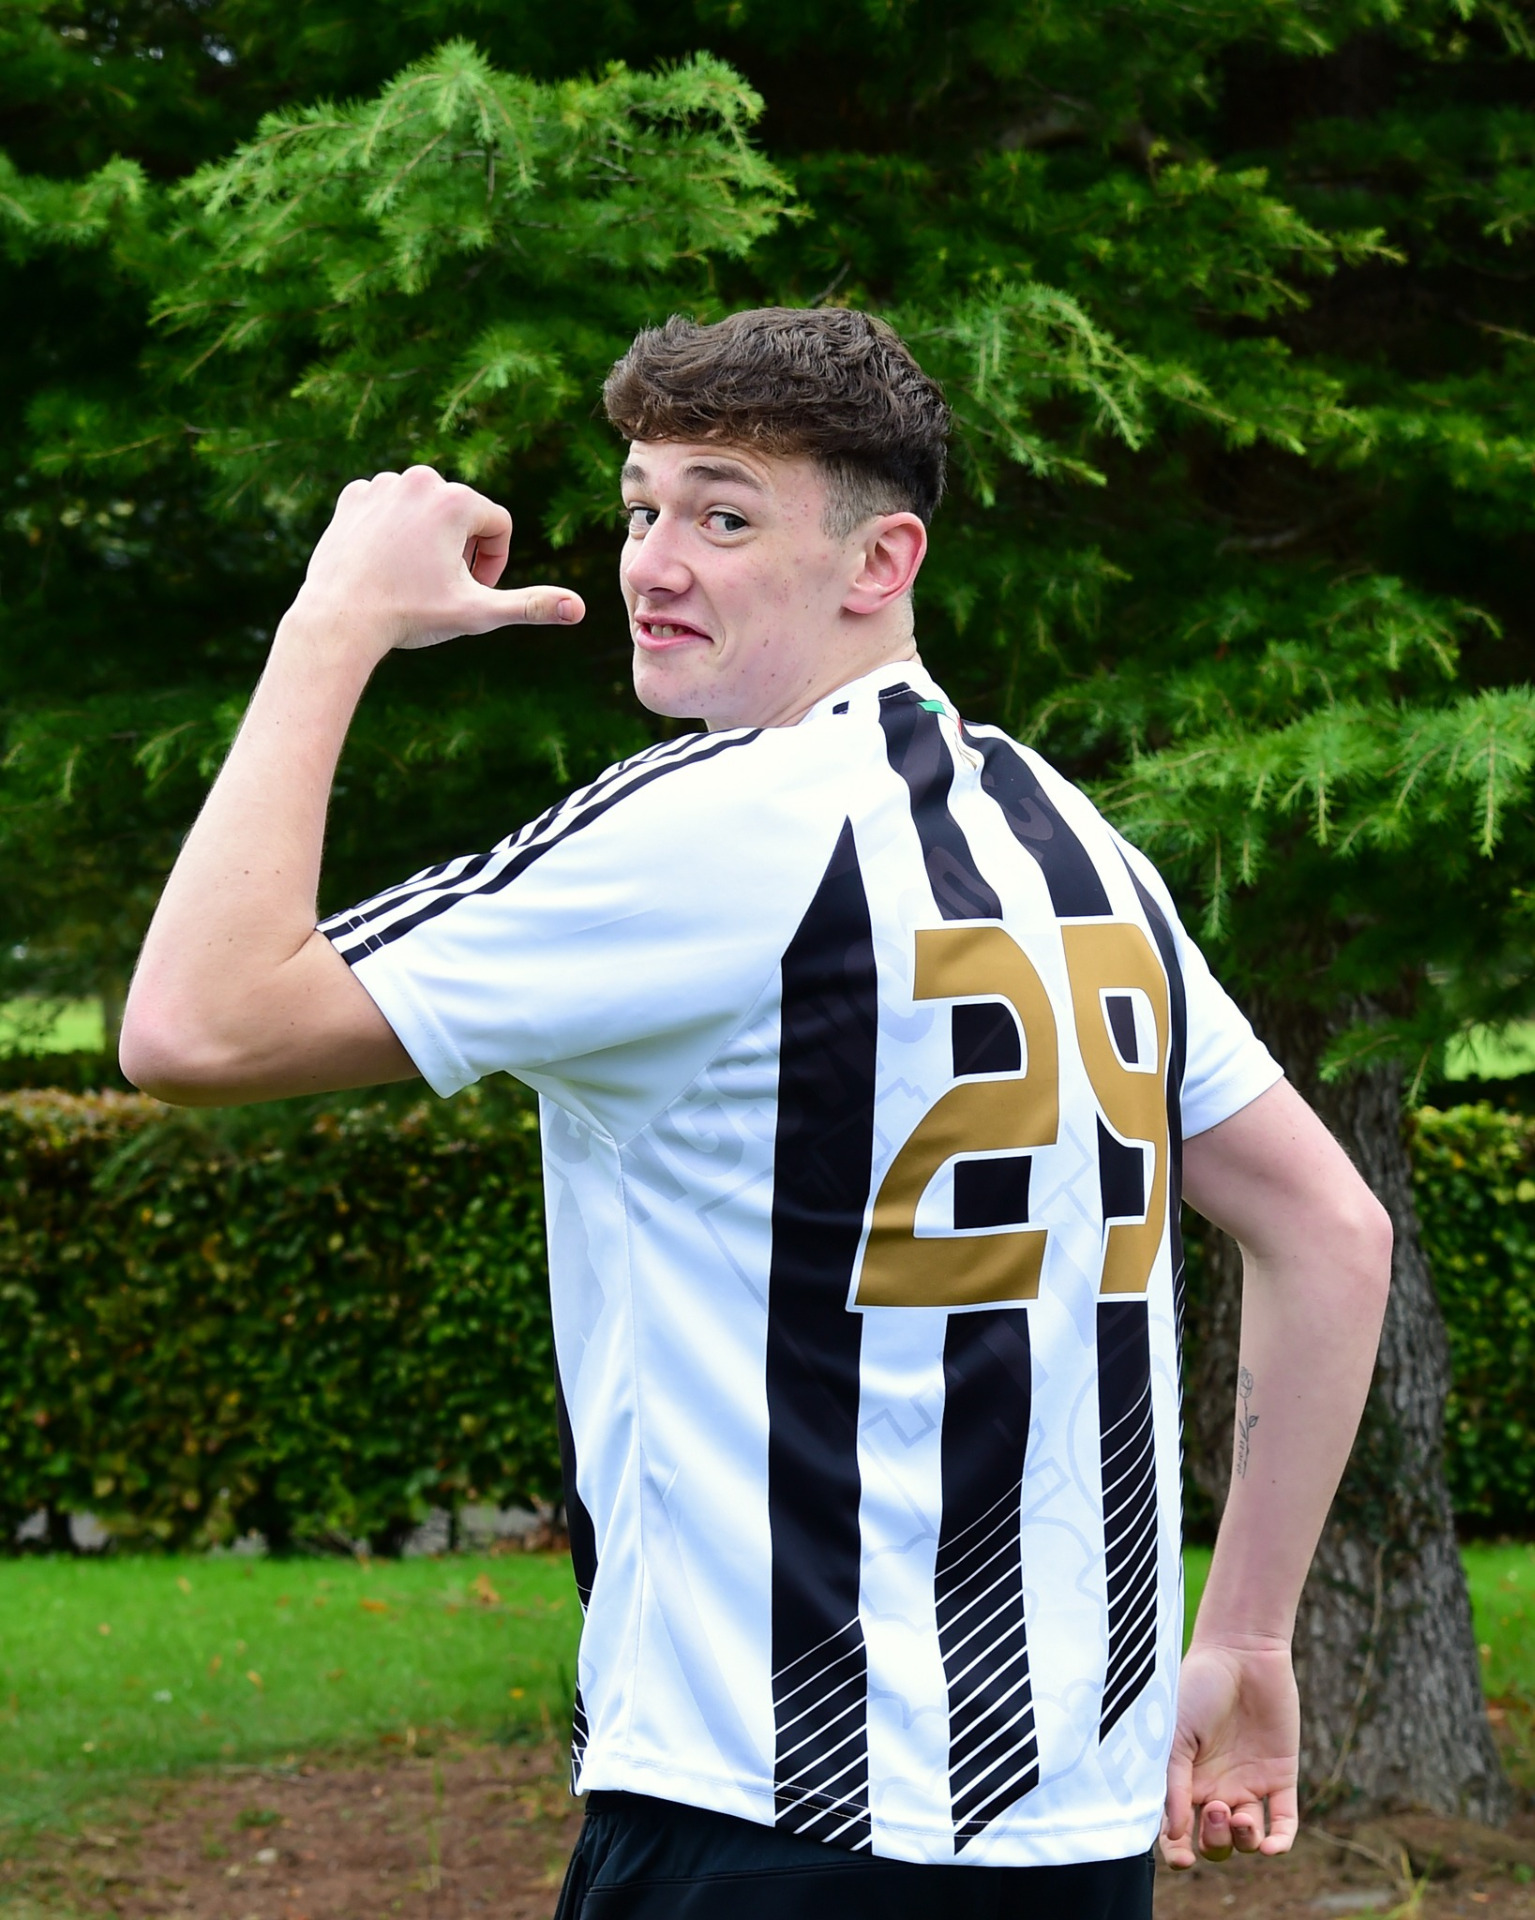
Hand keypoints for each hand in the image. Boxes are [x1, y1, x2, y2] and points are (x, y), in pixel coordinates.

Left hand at [290, 465, 584, 657]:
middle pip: (461, 515)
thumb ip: (530, 606)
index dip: (493, 562)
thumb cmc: (410, 615)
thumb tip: (579, 609)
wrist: (339, 618)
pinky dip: (391, 533)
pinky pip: (388, 508)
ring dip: (426, 540)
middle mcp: (420, 479)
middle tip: (438, 587)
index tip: (471, 590)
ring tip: (409, 576)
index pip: (497, 525)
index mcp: (456, 500)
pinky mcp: (354, 496)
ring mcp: (382, 484)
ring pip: (424, 511)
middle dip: (459, 550)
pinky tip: (382, 563)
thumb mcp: (478, 613)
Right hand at [1160, 1637, 1299, 1869]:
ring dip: (1243, 1839)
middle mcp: (1215, 1787)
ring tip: (1238, 1814)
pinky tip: (1272, 1845)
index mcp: (1184, 1779)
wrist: (1240, 1653)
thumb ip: (1173, 1782)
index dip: (1177, 1851)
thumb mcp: (1175, 1734)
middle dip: (1213, 1839)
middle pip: (1216, 1842)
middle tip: (1214, 1806)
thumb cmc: (1198, 1686)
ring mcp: (1249, 1784)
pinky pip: (1283, 1823)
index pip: (1178, 1830)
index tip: (1180, 1858)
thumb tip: (1172, 1833)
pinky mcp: (1280, 1777)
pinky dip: (1280, 1842)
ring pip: (1248, 1838)